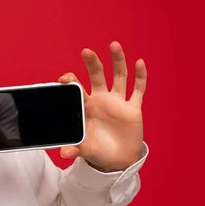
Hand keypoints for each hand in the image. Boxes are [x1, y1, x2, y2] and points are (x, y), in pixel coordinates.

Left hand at [58, 41, 146, 171]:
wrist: (117, 160)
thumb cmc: (97, 151)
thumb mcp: (85, 150)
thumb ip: (75, 149)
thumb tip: (64, 154)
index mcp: (87, 107)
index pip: (78, 89)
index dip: (72, 82)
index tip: (64, 77)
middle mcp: (102, 100)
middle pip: (97, 76)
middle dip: (92, 64)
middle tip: (86, 51)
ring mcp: (118, 103)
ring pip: (118, 77)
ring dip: (117, 61)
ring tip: (114, 45)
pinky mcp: (133, 109)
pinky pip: (138, 90)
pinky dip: (140, 77)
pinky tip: (139, 63)